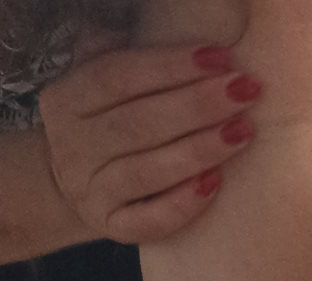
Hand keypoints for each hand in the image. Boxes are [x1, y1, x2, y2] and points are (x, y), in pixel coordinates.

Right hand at [36, 44, 263, 243]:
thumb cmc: (112, 121)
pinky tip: (217, 183)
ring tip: (244, 131)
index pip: (115, 76)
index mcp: (66, 99)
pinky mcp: (113, 228)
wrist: (80, 187)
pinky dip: (183, 204)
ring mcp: (91, 191)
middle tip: (246, 90)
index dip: (169, 65)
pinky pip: (148, 221)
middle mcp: (72, 146)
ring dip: (199, 150)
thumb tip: (155, 19)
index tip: (222, 56)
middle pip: (136, 123)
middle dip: (196, 105)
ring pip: (146, 172)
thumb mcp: (102, 84)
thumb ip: (117, 52)